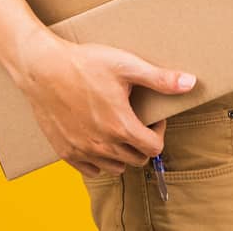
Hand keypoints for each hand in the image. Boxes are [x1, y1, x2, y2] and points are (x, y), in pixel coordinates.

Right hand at [11, 32, 195, 177]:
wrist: (42, 67)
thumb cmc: (84, 63)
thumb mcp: (126, 65)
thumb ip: (160, 79)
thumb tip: (190, 83)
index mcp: (120, 126)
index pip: (153, 148)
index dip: (158, 131)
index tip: (151, 116)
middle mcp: (102, 145)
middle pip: (137, 159)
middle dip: (142, 141)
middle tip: (135, 120)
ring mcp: (82, 151)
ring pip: (115, 167)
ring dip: (122, 153)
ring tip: (117, 128)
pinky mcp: (65, 152)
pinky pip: (91, 170)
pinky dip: (99, 160)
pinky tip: (97, 138)